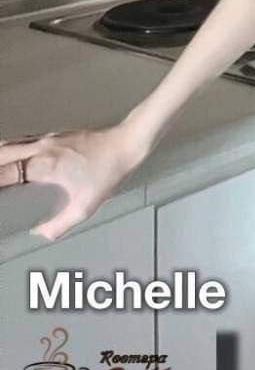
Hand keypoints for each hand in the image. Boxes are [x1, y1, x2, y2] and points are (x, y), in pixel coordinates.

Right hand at [0, 123, 150, 242]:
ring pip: (11, 144)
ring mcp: (48, 139)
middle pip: (2, 153)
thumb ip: (59, 224)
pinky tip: (12, 159)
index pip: (5, 172)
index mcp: (45, 165)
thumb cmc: (109, 171)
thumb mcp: (85, 206)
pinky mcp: (56, 135)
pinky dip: (11, 150)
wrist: (127, 143)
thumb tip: (41, 234)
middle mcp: (42, 148)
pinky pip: (24, 141)